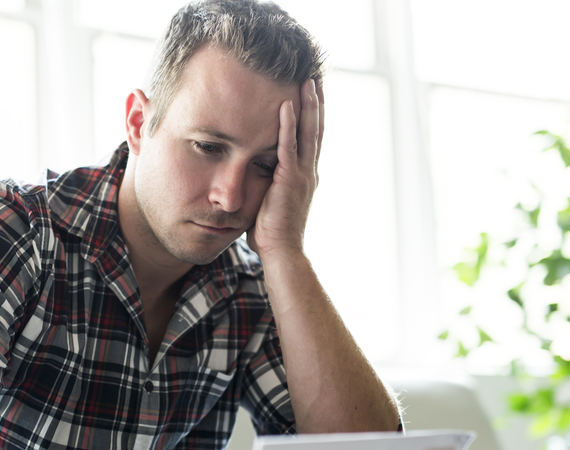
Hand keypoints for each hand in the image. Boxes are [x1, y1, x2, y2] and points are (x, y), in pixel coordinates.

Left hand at [247, 78, 324, 258]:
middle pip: (316, 129)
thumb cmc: (272, 234)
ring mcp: (302, 176)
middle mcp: (309, 172)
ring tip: (306, 80)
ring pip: (308, 132)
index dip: (313, 115)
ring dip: (307, 105)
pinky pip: (289, 147)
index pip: (312, 139)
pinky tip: (286, 105)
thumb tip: (253, 175)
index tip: (312, 93)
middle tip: (315, 76)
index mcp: (306, 177)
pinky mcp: (289, 180)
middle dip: (316, 102)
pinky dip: (288, 125)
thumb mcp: (271, 202)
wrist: (282, 253)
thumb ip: (267, 184)